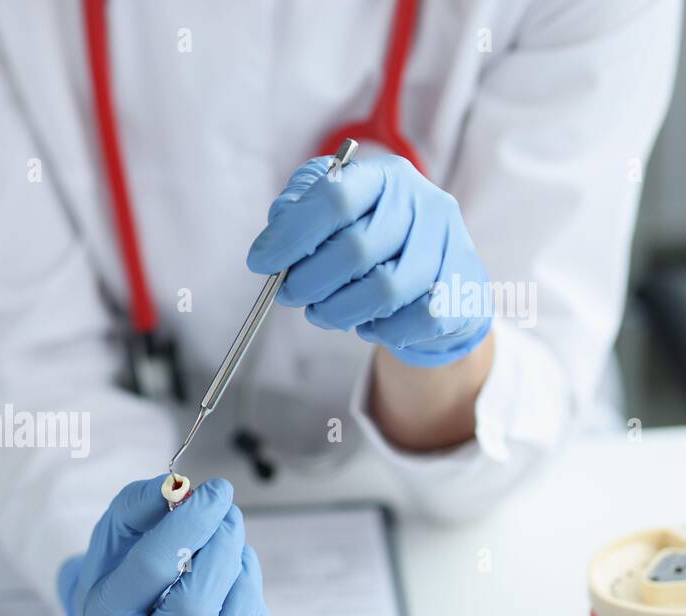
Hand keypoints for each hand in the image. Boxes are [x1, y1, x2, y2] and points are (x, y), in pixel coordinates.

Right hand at [57, 476, 276, 615]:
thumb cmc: (121, 571)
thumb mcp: (117, 530)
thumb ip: (142, 503)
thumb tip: (179, 487)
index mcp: (104, 613)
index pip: (153, 565)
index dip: (193, 522)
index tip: (218, 491)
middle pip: (194, 610)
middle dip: (224, 552)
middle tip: (231, 521)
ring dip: (246, 592)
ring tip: (240, 560)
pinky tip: (248, 607)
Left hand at [246, 153, 491, 367]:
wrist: (436, 281)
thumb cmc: (371, 242)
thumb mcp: (333, 215)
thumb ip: (299, 211)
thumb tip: (276, 233)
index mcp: (386, 176)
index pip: (334, 196)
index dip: (291, 234)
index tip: (260, 262)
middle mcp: (424, 203)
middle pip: (355, 250)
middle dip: (308, 282)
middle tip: (289, 294)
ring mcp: (450, 245)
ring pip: (384, 290)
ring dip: (338, 311)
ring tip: (323, 311)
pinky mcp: (464, 289)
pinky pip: (413, 319)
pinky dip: (380, 330)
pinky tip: (368, 322)